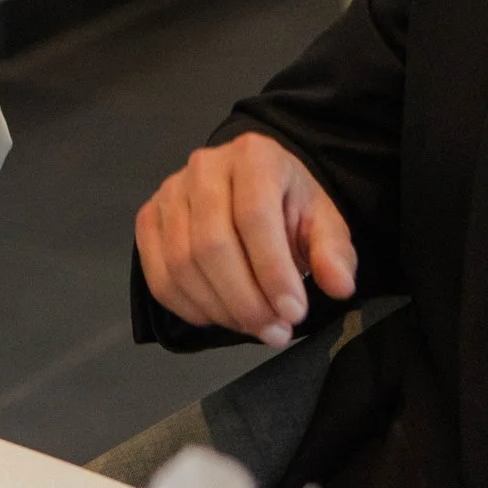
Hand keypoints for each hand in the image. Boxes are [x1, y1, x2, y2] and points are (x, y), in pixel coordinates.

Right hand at [133, 131, 355, 346]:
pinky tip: (219, 316)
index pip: (254, 216)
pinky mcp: (149, 217)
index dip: (272, 271)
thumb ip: (333, 252)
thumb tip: (338, 285)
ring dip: (220, 309)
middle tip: (275, 332)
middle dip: (245, 300)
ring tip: (254, 327)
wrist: (251, 188)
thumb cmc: (289, 204)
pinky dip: (188, 307)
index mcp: (253, 155)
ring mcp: (169, 191)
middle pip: (211, 244)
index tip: (294, 313)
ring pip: (182, 263)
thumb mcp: (323, 221)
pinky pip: (158, 275)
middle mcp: (203, 166)